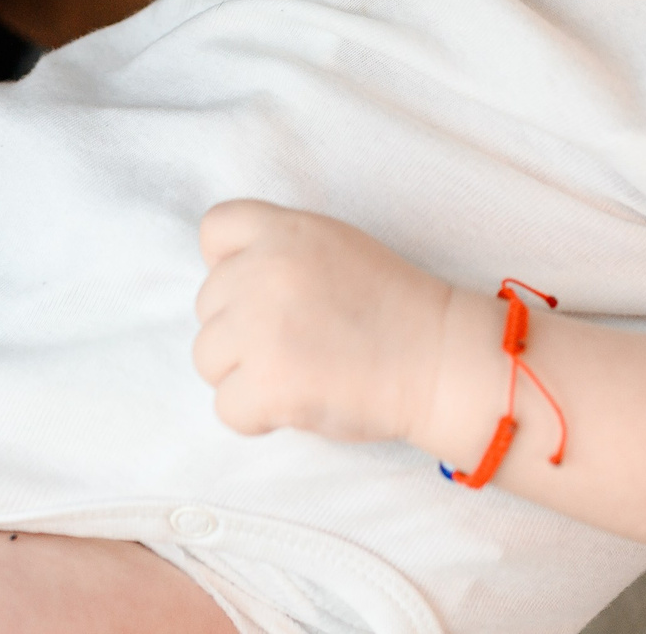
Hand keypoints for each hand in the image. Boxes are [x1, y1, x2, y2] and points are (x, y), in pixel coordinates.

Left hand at [192, 200, 452, 444]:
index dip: (230, 266)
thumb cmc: (394, 309)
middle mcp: (264, 270)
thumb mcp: (335, 246)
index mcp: (285, 230)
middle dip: (241, 330)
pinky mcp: (266, 382)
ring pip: (207, 358)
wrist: (439, 360)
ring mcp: (261, 327)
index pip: (214, 229)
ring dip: (244, 374)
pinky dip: (257, 416)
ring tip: (300, 373)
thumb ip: (280, 252)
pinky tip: (298, 403)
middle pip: (207, 304)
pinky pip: (226, 408)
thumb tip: (230, 288)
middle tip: (298, 343)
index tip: (262, 292)